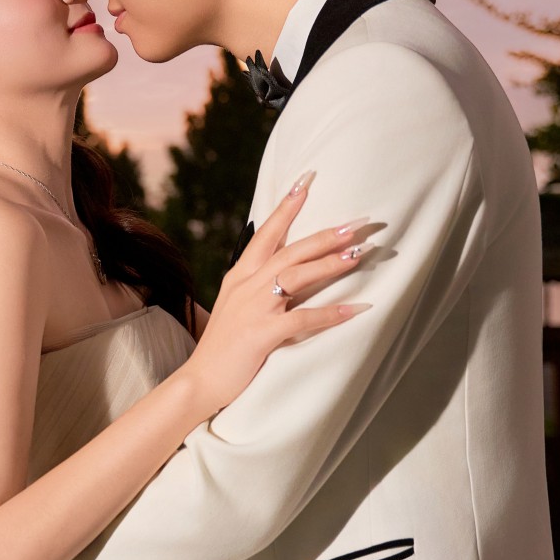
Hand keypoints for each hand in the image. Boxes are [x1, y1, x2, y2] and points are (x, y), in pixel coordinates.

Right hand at [183, 174, 374, 416]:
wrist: (200, 380)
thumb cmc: (224, 345)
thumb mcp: (237, 304)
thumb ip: (257, 283)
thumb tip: (286, 268)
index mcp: (241, 275)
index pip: (267, 231)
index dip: (288, 205)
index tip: (308, 179)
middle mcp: (247, 285)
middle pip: (291, 250)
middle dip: (325, 234)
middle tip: (357, 222)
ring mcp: (254, 308)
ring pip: (297, 277)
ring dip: (330, 264)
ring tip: (359, 253)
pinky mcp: (262, 334)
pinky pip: (303, 319)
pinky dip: (332, 313)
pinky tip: (357, 308)